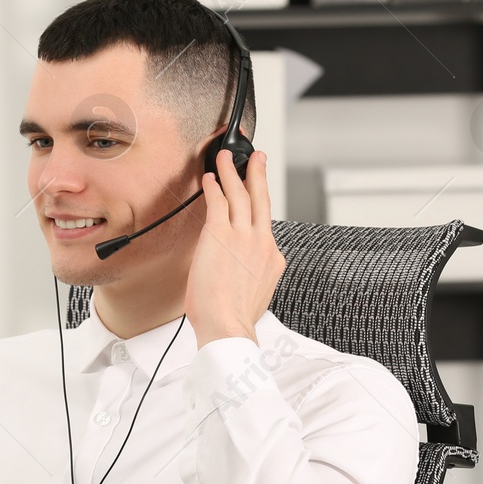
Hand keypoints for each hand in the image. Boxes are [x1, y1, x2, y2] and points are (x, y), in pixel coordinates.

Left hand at [185, 149, 285, 345]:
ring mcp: (242, 237)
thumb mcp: (256, 293)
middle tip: (256, 157)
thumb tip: (241, 270)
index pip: (264, 226)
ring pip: (240, 195)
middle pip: (261, 199)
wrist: (228, 326)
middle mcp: (261, 243)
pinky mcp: (220, 236)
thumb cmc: (234, 318)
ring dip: (233, 172)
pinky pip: (218, 203)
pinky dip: (214, 187)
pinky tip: (210, 178)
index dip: (257, 207)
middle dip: (258, 174)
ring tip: (227, 157)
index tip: (255, 194)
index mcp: (272, 258)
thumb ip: (253, 274)